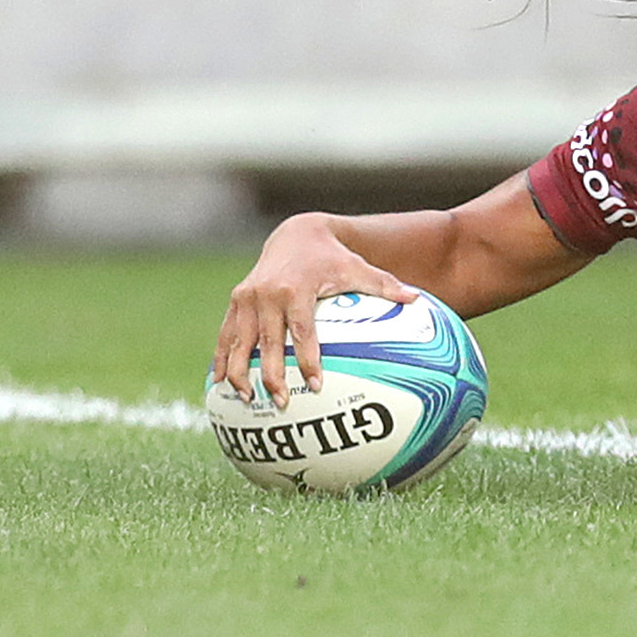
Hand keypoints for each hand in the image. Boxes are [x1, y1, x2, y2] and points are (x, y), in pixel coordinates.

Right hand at [215, 216, 423, 407]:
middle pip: (268, 342)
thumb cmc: (333, 257)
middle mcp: (266, 294)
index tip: (315, 383)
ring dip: (238, 371)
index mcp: (296, 289)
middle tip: (281, 401)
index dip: (308, 359)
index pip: (302, 330)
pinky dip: (221, 358)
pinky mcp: (235, 301)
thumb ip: (385, 285)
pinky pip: (225, 334)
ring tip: (245, 398)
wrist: (297, 234)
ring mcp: (247, 298)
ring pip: (239, 341)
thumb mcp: (358, 267)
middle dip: (271, 375)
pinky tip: (219, 382)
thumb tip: (417, 299)